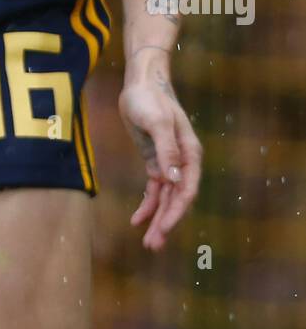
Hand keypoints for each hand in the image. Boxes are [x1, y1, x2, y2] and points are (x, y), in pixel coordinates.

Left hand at [118, 74, 201, 250]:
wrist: (141, 82)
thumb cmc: (151, 98)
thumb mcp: (157, 121)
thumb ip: (167, 149)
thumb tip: (174, 178)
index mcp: (190, 153)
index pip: (187, 189)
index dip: (177, 211)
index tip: (164, 228)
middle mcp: (183, 161)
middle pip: (177, 199)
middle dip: (166, 223)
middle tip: (153, 246)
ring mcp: (169, 162)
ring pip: (165, 198)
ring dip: (157, 219)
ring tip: (148, 242)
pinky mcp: (155, 160)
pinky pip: (154, 189)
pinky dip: (147, 204)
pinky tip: (137, 220)